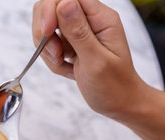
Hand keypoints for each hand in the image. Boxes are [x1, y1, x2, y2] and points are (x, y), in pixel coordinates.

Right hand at [32, 0, 146, 118]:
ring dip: (48, 49)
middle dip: (45, 32)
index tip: (46, 33)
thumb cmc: (115, 86)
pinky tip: (68, 70)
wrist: (120, 104)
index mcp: (101, 18)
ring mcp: (79, 31)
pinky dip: (52, 60)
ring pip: (46, 27)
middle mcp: (90, 20)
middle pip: (51, 7)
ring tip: (64, 65)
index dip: (51, 10)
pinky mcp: (71, 44)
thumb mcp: (97, 61)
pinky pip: (49, 44)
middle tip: (56, 54)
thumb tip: (64, 3)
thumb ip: (79, 32)